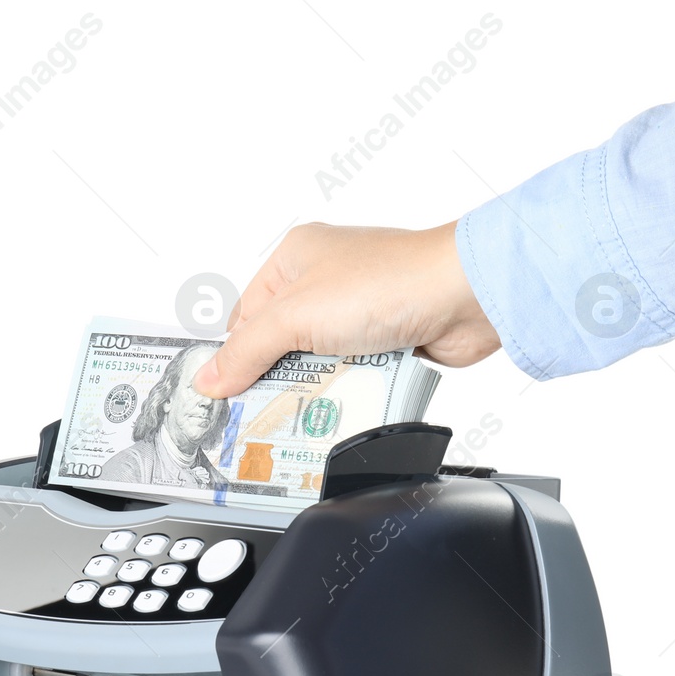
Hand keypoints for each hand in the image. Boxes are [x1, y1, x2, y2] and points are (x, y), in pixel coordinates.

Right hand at [190, 221, 501, 397]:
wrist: (464, 297)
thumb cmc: (388, 281)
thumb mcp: (297, 316)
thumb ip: (248, 350)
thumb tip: (210, 379)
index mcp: (295, 257)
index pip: (247, 316)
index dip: (235, 356)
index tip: (223, 396)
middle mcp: (327, 280)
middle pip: (282, 344)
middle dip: (275, 378)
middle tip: (257, 416)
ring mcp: (360, 311)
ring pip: (320, 365)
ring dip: (316, 390)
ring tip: (299, 417)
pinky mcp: (389, 340)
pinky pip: (355, 376)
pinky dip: (349, 392)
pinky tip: (342, 409)